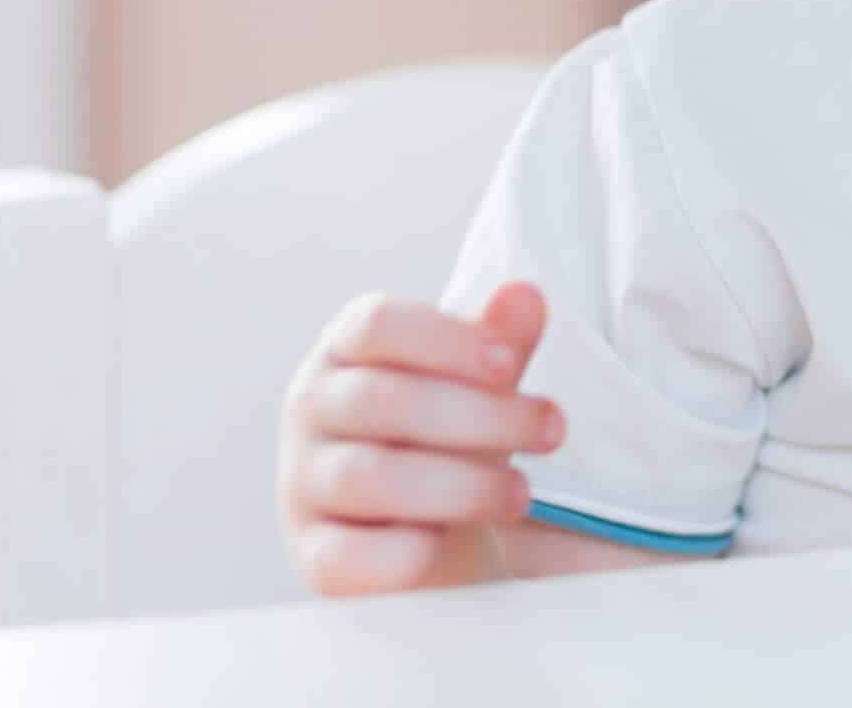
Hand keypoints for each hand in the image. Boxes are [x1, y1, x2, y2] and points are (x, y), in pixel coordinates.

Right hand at [277, 281, 564, 594]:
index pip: (376, 324)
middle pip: (380, 400)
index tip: (510, 365)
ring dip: (462, 485)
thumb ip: (503, 342)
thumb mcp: (483, 386)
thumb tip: (525, 295)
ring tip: (522, 492)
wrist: (431, 535)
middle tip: (549, 430)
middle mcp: (311, 411)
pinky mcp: (314, 557)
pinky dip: (408, 552)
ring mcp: (303, 485)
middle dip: (480, 416)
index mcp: (346, 350)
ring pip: (370, 477)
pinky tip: (455, 542)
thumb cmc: (453, 439)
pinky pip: (351, 556)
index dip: (446, 340)